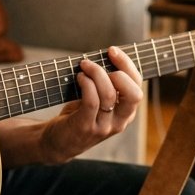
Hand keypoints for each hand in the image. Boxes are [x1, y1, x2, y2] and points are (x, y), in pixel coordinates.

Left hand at [40, 47, 142, 163]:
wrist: (57, 143)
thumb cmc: (78, 116)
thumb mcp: (99, 102)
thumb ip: (107, 85)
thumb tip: (106, 56)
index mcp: (126, 113)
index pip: (137, 86)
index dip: (127, 65)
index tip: (112, 51)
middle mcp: (120, 121)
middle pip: (134, 94)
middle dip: (120, 71)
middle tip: (100, 62)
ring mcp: (104, 126)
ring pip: (109, 94)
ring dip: (96, 73)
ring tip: (84, 67)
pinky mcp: (86, 126)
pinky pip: (92, 101)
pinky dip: (86, 84)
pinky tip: (80, 78)